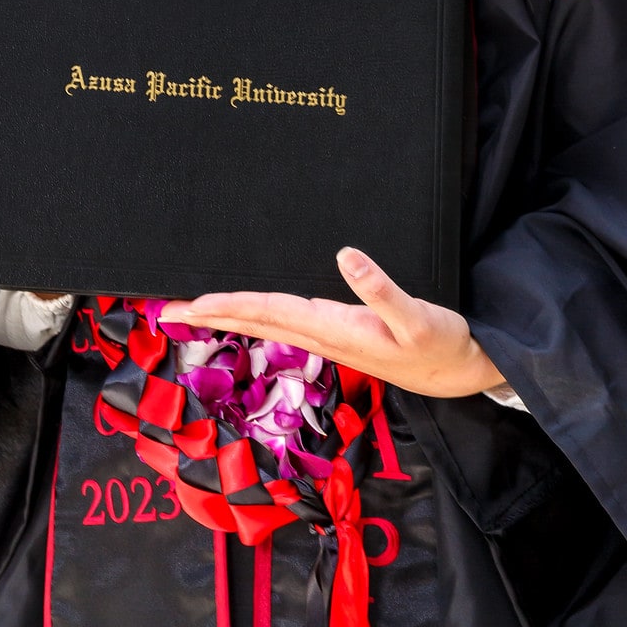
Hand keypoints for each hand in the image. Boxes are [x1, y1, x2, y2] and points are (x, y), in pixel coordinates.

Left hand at [159, 248, 503, 398]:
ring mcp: (330, 337)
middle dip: (211, 316)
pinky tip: (251, 312)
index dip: (227, 306)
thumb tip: (346, 254)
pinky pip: (286, 323)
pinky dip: (259, 315)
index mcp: (333, 330)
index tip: (189, 304)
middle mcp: (323, 336)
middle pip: (255, 323)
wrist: (461, 372)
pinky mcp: (340, 333)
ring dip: (230, 316)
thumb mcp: (418, 317)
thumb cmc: (441, 345)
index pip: (268, 313)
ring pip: (267, 323)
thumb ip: (382, 289)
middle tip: (165, 311)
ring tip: (196, 308)